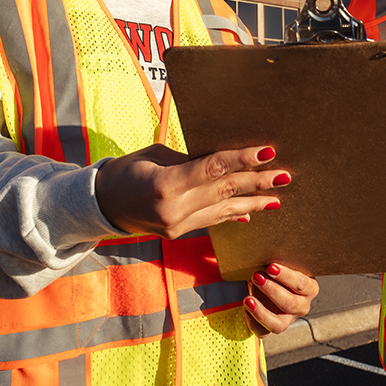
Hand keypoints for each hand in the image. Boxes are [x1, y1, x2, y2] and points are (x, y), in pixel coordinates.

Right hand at [95, 144, 288, 238]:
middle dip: (257, 182)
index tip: (268, 151)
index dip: (243, 160)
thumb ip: (191, 161)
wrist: (101, 205)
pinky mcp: (178, 234)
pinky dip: (232, 214)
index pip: (213, 169)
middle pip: (224, 191)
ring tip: (278, 197)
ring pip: (223, 210)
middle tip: (284, 175)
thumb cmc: (127, 170)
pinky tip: (252, 212)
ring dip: (253, 202)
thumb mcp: (158, 155)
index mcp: (166, 184)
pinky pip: (211, 221)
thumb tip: (223, 161)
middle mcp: (175, 209)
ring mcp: (177, 225)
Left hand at [244, 263, 318, 336]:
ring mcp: (289, 319)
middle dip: (271, 290)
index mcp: (309, 287)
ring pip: (279, 324)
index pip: (301, 284)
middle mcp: (302, 306)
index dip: (286, 276)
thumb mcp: (282, 261)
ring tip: (248, 299)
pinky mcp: (274, 327)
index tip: (271, 267)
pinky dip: (254, 322)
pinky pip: (264, 332)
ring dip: (262, 312)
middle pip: (290, 303)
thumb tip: (261, 244)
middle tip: (256, 276)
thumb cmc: (276, 268)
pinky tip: (246, 308)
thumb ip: (278, 258)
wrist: (269, 279)